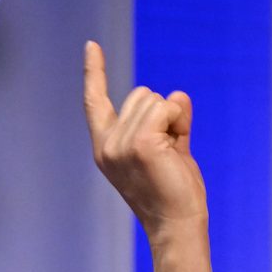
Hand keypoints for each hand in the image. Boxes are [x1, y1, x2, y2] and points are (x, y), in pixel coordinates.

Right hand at [82, 40, 207, 238]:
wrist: (177, 225)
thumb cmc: (174, 193)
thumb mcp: (166, 151)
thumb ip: (167, 124)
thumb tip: (176, 96)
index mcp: (106, 148)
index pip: (95, 102)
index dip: (95, 72)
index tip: (92, 46)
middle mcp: (107, 145)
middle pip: (140, 94)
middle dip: (163, 114)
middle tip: (169, 152)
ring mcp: (121, 144)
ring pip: (154, 99)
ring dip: (173, 120)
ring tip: (173, 155)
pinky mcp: (140, 143)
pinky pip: (167, 107)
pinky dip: (179, 122)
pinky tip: (177, 149)